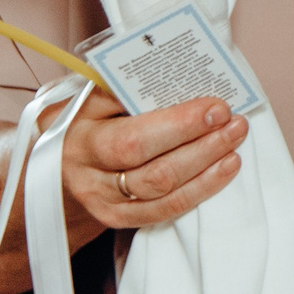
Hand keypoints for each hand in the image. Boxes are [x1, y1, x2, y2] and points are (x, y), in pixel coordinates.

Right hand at [60, 94, 243, 231]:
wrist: (57, 164)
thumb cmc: (87, 120)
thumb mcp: (94, 98)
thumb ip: (128, 88)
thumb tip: (182, 74)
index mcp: (79, 140)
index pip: (133, 139)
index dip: (180, 126)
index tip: (218, 107)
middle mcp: (89, 178)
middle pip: (153, 172)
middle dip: (202, 147)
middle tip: (236, 124)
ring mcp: (103, 204)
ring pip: (163, 194)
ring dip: (208, 168)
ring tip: (235, 142)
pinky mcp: (119, 220)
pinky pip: (164, 212)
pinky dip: (200, 191)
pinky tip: (224, 169)